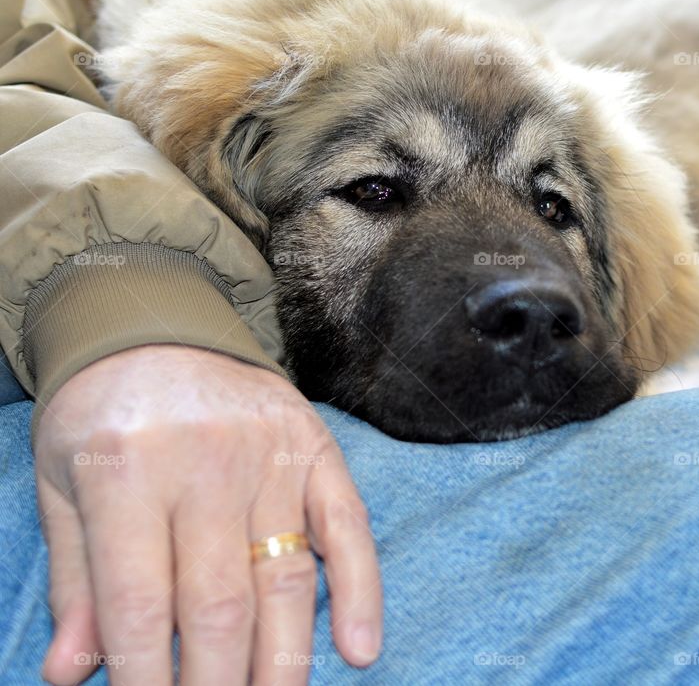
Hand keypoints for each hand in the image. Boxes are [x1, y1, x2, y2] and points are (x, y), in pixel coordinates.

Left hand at [34, 344, 381, 684]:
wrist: (162, 325)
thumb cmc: (103, 411)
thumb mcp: (62, 484)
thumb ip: (74, 578)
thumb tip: (74, 673)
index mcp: (126, 468)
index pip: (138, 601)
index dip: (144, 677)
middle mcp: (204, 463)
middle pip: (218, 604)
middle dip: (216, 683)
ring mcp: (270, 456)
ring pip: (285, 578)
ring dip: (283, 661)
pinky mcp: (316, 449)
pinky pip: (348, 527)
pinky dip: (360, 591)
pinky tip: (358, 650)